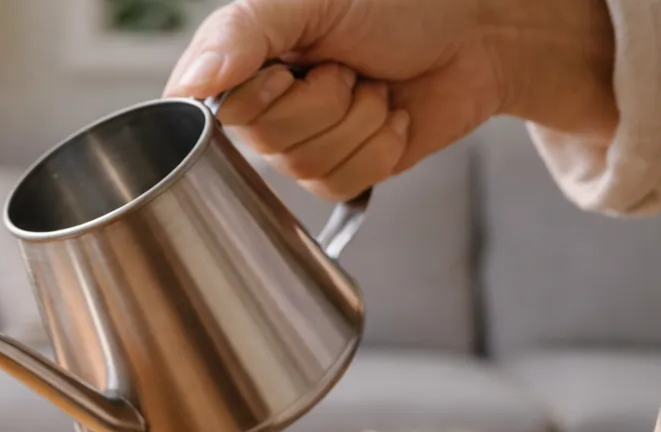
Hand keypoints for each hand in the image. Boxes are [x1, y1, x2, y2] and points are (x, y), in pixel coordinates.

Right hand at [165, 0, 615, 200]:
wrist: (474, 32)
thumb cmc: (396, 3)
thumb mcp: (309, 2)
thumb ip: (240, 35)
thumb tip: (186, 88)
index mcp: (242, 64)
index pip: (216, 113)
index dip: (263, 95)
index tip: (293, 64)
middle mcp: (263, 110)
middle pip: (267, 144)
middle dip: (324, 101)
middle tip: (347, 66)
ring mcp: (302, 146)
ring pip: (308, 167)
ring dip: (358, 120)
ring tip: (374, 85)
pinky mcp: (343, 173)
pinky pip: (342, 184)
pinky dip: (379, 147)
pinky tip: (390, 116)